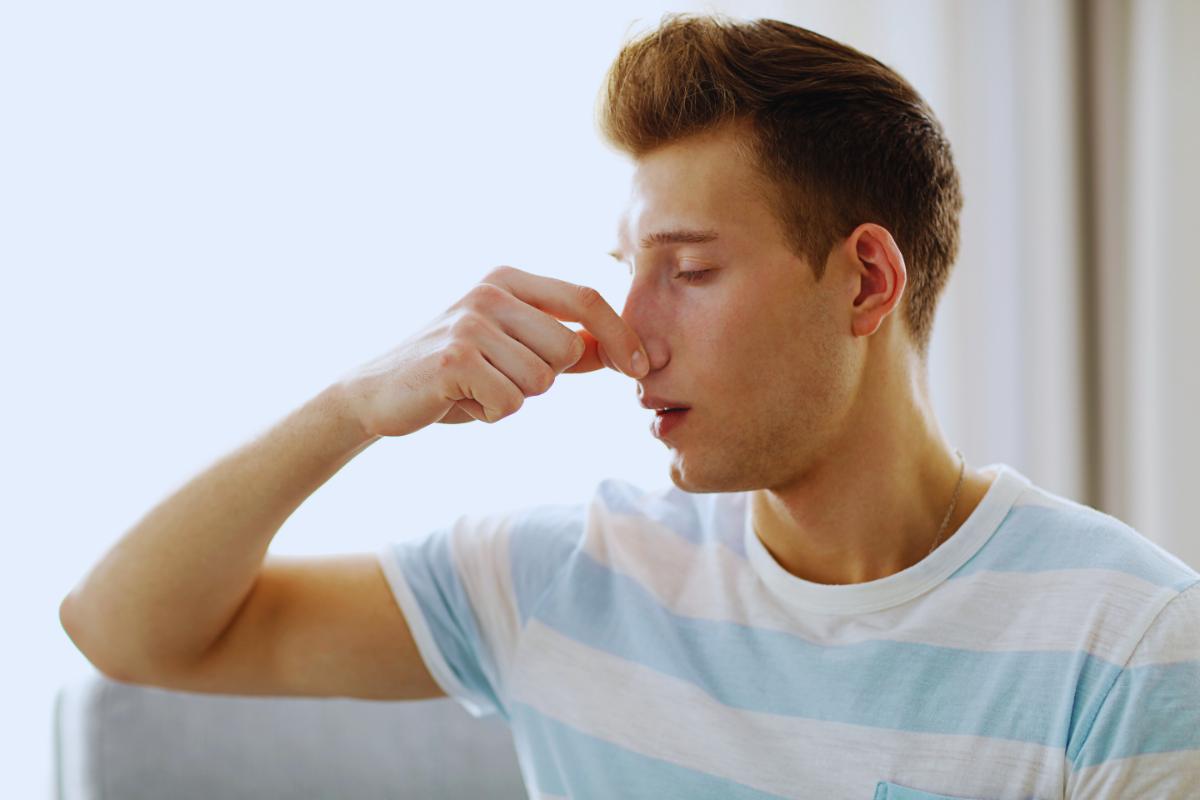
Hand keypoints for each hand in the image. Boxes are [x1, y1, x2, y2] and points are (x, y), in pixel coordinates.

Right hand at [335, 265, 648, 437]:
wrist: (378, 393)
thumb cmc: (455, 375)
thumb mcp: (511, 351)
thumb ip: (562, 345)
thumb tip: (619, 350)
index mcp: (509, 280)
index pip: (585, 298)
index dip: (621, 335)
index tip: (641, 368)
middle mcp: (491, 291)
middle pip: (567, 350)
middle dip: (543, 379)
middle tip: (498, 378)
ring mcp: (471, 322)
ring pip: (541, 382)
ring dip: (513, 398)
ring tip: (476, 388)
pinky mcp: (455, 359)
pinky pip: (511, 403)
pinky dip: (491, 413)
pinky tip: (459, 401)